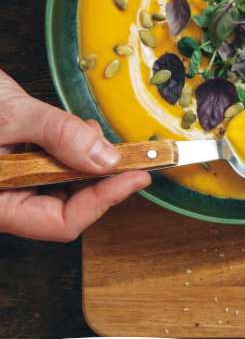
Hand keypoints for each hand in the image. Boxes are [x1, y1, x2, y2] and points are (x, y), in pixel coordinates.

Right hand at [0, 70, 149, 241]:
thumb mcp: (7, 115)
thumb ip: (57, 134)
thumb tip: (104, 158)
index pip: (60, 223)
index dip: (103, 202)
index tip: (136, 176)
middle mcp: (4, 201)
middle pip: (68, 208)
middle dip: (99, 180)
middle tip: (128, 154)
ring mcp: (11, 185)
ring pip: (65, 188)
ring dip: (87, 163)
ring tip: (85, 133)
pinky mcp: (18, 167)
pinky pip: (54, 169)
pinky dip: (73, 150)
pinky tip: (73, 131)